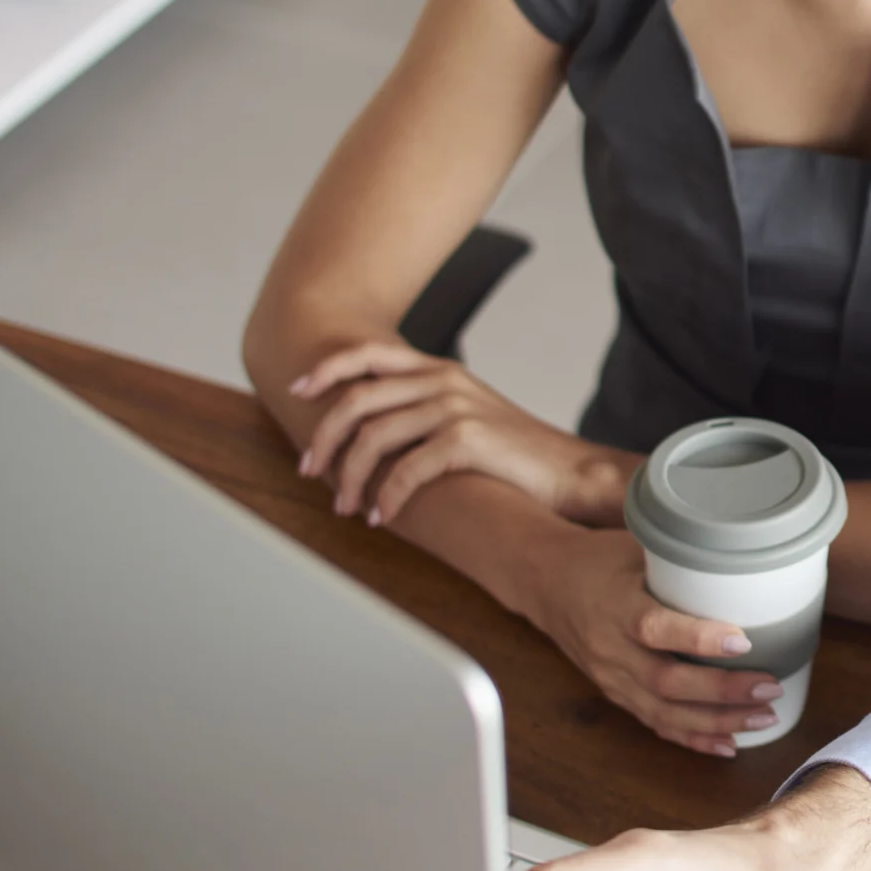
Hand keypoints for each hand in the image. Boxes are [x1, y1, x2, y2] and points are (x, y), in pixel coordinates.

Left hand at [288, 338, 635, 526]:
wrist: (572, 472)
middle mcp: (445, 381)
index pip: (370, 354)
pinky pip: (406, 469)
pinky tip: (382, 515)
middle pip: (358, 398)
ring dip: (349, 476)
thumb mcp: (470, 416)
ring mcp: (456, 408)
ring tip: (344, 506)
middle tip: (309, 471)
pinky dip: (386, 495)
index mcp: (441, 370)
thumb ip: (427, 410)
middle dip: (324, 437)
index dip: (327, 368)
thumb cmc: (519, 455)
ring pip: (375, 436)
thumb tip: (371, 431)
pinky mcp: (468, 440)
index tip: (298, 390)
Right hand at [518, 526, 780, 756]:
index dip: (698, 638)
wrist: (546, 583)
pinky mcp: (616, 694)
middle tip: (770, 687)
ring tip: (764, 717)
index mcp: (615, 605)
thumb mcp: (636, 545)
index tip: (743, 641)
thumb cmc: (602, 559)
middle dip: (722, 691)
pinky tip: (729, 744)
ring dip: (717, 721)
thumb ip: (683, 558)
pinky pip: (655, 723)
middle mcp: (610, 648)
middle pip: (666, 682)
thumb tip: (748, 553)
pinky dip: (692, 738)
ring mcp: (611, 678)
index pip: (654, 628)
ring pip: (664, 712)